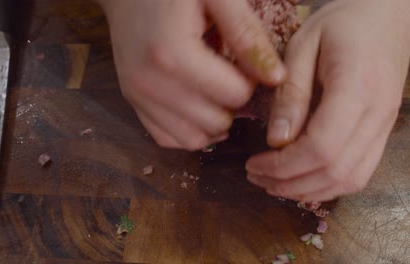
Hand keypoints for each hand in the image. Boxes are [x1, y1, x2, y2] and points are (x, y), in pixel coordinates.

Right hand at [98, 0, 285, 149]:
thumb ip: (248, 35)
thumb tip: (277, 78)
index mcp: (173, 54)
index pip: (234, 95)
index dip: (250, 81)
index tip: (243, 61)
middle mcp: (150, 83)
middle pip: (216, 121)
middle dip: (233, 103)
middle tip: (231, 75)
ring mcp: (137, 96)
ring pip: (192, 139)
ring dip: (214, 122)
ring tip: (217, 92)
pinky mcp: (132, 101)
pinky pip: (167, 138)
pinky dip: (189, 131)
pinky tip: (199, 108)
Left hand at [245, 0, 409, 201]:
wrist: (388, 19)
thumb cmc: (342, 24)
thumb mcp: (304, 46)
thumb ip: (291, 94)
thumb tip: (275, 141)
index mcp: (357, 86)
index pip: (321, 146)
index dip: (284, 165)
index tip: (254, 164)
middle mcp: (378, 114)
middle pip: (335, 171)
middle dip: (290, 183)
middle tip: (257, 178)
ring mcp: (386, 126)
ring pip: (351, 180)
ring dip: (309, 190)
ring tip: (273, 184)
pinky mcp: (384, 132)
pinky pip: (360, 173)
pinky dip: (328, 185)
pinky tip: (302, 179)